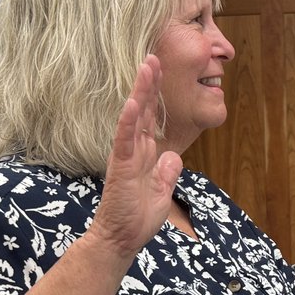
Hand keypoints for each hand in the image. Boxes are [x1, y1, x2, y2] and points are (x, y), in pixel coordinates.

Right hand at [89, 57, 182, 260]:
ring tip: (146, 67)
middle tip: (154, 55)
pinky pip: (124, 140)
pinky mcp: (120, 166)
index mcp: (144, 153)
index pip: (152, 117)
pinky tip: (134, 103)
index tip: (161, 70)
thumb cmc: (136, 217)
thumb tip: (173, 158)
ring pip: (134, 117)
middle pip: (144, 109)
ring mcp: (126, 155)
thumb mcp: (161, 192)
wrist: (121, 239)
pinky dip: (129, 121)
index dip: (157, 94)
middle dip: (149, 83)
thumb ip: (166, 173)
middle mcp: (134, 149)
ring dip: (140, 92)